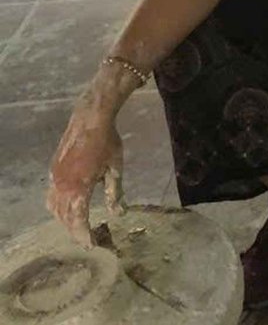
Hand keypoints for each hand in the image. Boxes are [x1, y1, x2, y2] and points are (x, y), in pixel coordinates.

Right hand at [47, 95, 125, 248]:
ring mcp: (54, 179)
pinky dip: (57, 208)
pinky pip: (50, 197)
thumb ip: (115, 193)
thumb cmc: (107, 143)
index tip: (91, 245)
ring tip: (79, 226)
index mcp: (77, 188)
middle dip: (74, 231)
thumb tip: (119, 214)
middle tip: (88, 239)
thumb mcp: (115, 169)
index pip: (77, 220)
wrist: (89, 120)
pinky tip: (68, 208)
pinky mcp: (52, 171)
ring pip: (53, 209)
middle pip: (63, 217)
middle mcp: (61, 186)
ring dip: (65, 220)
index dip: (83, 235)